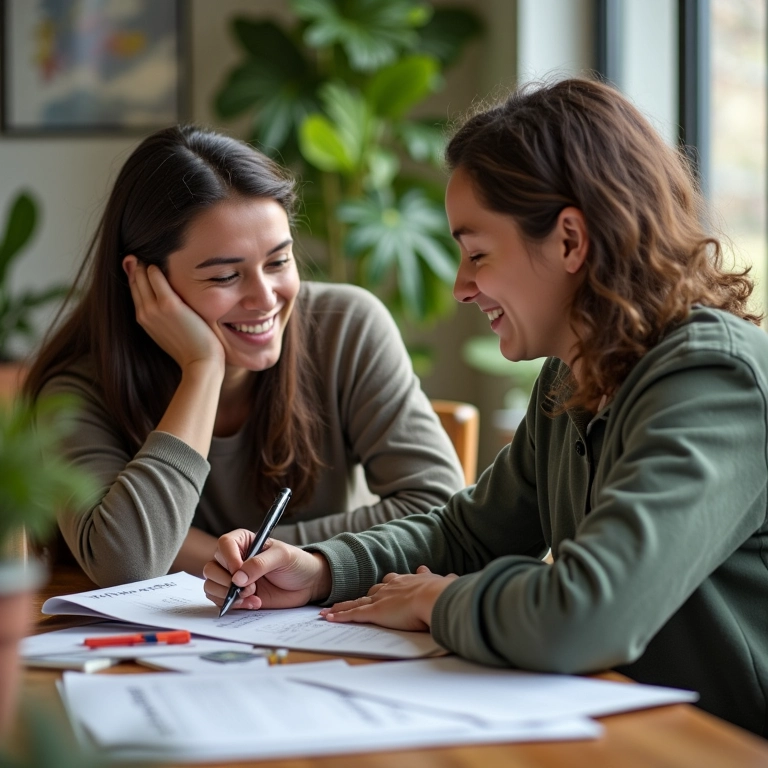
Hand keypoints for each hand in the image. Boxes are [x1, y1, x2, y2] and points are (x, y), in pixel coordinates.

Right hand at [123, 256, 224, 373]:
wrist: (200, 362)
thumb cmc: (191, 348)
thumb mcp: (171, 332)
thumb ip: (165, 317)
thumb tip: (167, 305)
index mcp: (144, 320)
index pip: (135, 291)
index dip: (134, 275)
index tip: (135, 262)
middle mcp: (145, 313)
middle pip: (135, 282)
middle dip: (134, 266)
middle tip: (136, 253)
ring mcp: (155, 309)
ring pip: (142, 277)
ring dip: (144, 264)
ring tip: (148, 252)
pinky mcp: (169, 305)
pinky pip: (157, 278)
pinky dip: (156, 269)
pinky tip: (158, 264)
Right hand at [202, 529, 331, 609]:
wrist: (307, 584)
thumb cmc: (296, 563)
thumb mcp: (282, 556)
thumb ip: (260, 564)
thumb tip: (238, 578)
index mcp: (244, 541)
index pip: (224, 544)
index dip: (229, 559)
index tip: (239, 573)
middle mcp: (234, 558)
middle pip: (212, 567)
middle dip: (228, 582)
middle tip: (250, 588)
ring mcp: (233, 578)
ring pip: (211, 585)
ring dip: (228, 595)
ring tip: (252, 597)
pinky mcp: (236, 595)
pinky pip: (220, 600)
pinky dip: (234, 605)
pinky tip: (254, 603)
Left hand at [319, 566, 457, 631]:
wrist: (435, 597)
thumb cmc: (442, 593)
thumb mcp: (445, 584)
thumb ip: (447, 581)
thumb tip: (454, 577)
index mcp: (409, 581)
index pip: (394, 582)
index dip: (389, 585)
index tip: (387, 584)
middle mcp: (392, 587)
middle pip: (373, 590)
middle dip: (365, 596)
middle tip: (355, 599)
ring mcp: (382, 599)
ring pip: (358, 601)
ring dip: (344, 606)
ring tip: (332, 610)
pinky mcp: (374, 612)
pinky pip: (353, 614)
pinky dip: (339, 616)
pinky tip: (328, 618)